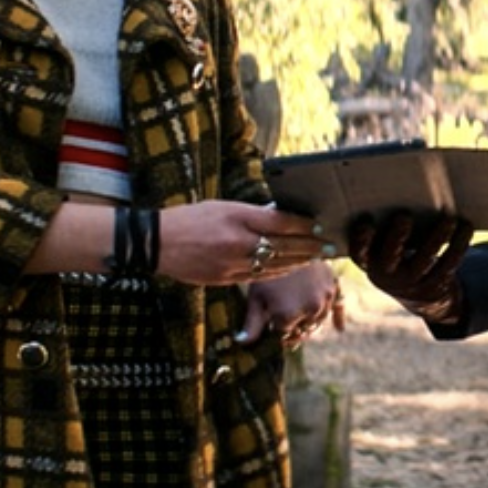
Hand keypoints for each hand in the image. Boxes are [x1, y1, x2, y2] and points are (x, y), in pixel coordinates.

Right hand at [157, 200, 333, 284]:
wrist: (157, 243)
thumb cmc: (190, 219)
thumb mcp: (222, 207)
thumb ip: (252, 213)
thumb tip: (281, 215)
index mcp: (238, 219)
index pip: (281, 222)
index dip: (304, 225)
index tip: (321, 226)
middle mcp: (238, 242)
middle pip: (284, 246)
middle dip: (310, 246)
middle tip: (330, 246)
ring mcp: (232, 264)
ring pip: (276, 265)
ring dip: (299, 261)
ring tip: (316, 257)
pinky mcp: (226, 279)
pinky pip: (260, 277)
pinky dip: (279, 272)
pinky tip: (291, 269)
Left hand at [240, 260, 344, 348]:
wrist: (289, 240)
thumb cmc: (267, 266)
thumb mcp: (256, 296)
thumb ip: (251, 324)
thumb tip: (241, 343)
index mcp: (288, 316)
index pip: (283, 337)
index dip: (275, 335)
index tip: (271, 331)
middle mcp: (310, 311)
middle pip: (302, 332)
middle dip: (293, 333)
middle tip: (285, 331)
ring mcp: (324, 300)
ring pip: (318, 322)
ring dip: (310, 325)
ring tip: (301, 325)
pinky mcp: (334, 287)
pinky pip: (339, 306)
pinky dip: (338, 318)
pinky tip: (339, 328)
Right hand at [348, 211, 472, 323]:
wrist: (418, 292)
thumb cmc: (398, 251)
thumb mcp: (386, 243)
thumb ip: (387, 224)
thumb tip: (403, 189)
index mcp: (370, 261)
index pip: (359, 252)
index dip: (360, 239)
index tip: (366, 221)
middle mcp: (387, 275)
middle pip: (391, 256)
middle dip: (396, 237)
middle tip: (404, 216)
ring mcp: (411, 284)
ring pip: (425, 260)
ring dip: (437, 237)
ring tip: (448, 219)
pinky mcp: (435, 286)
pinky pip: (448, 264)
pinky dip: (458, 244)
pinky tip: (465, 226)